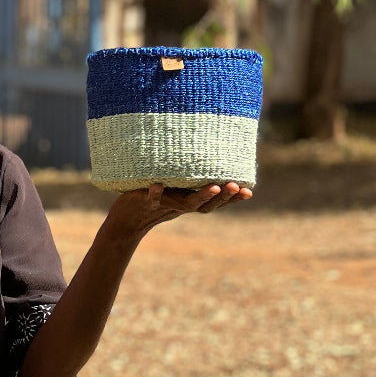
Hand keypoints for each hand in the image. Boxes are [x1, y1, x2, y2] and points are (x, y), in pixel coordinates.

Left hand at [106, 182, 251, 238]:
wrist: (127, 219)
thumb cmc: (155, 199)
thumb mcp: (177, 190)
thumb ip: (192, 181)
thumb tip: (213, 158)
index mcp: (191, 203)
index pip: (217, 203)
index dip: (233, 199)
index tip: (248, 191)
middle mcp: (181, 206)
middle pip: (206, 206)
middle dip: (223, 197)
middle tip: (234, 185)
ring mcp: (165, 205)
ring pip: (186, 204)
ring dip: (201, 196)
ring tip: (214, 186)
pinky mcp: (145, 201)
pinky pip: (151, 198)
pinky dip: (154, 192)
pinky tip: (156, 185)